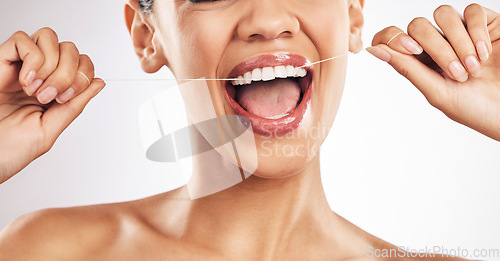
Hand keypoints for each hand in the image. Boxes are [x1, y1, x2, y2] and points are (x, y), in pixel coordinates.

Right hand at [0, 28, 104, 183]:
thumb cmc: (13, 146)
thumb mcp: (52, 128)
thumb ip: (76, 104)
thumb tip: (99, 83)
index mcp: (57, 88)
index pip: (83, 63)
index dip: (83, 76)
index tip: (64, 99)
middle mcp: (42, 73)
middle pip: (71, 49)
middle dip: (67, 74)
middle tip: (48, 97)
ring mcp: (22, 64)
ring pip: (49, 37)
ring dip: (50, 65)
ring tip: (34, 90)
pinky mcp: (2, 59)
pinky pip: (23, 40)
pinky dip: (31, 60)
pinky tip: (24, 81)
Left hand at [368, 4, 499, 140]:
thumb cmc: (474, 108)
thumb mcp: (437, 92)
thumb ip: (407, 68)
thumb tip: (373, 50)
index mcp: (419, 62)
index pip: (392, 38)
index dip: (394, 38)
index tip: (412, 51)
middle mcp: (437, 44)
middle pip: (418, 25)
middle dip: (437, 48)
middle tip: (457, 74)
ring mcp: (460, 32)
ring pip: (442, 14)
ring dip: (457, 42)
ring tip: (473, 68)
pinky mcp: (486, 24)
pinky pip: (472, 11)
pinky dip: (477, 32)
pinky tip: (486, 53)